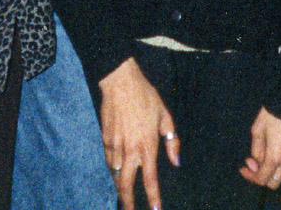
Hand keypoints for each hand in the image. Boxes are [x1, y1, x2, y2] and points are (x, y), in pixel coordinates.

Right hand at [99, 57, 179, 209]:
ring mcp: (115, 145)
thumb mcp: (165, 115)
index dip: (153, 197)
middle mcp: (130, 149)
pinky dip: (112, 169)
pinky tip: (116, 171)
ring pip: (115, 175)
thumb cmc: (145, 96)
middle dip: (128, 203)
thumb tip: (176, 161)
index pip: (150, 179)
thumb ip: (172, 140)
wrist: (120, 82)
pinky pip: (108, 160)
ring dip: (119, 187)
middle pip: (126, 185)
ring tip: (124, 195)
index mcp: (147, 145)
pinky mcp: (105, 138)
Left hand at [240, 108, 280, 189]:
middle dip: (262, 175)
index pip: (262, 179)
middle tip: (254, 161)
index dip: (251, 176)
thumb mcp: (257, 130)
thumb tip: (255, 163)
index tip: (244, 167)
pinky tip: (278, 148)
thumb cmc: (273, 113)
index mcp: (276, 157)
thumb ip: (256, 150)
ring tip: (265, 153)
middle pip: (275, 182)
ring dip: (273, 170)